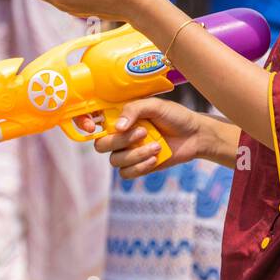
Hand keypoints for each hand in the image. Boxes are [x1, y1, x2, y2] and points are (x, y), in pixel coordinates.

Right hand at [87, 97, 210, 177]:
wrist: (195, 135)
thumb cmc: (176, 116)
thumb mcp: (155, 106)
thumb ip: (134, 110)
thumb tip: (117, 127)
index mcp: (121, 117)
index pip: (94, 122)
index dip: (84, 123)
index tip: (91, 125)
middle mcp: (121, 135)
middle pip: (101, 145)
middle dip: (120, 141)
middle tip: (142, 132)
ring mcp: (129, 152)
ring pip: (115, 161)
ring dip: (136, 154)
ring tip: (156, 145)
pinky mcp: (138, 167)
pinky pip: (126, 173)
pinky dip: (140, 166)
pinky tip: (155, 158)